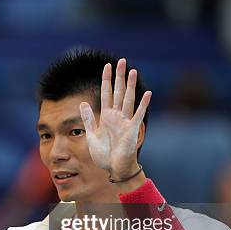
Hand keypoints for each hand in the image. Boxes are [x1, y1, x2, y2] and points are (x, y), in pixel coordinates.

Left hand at [79, 58, 150, 178]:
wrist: (113, 169)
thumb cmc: (104, 154)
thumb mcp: (91, 135)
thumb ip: (89, 119)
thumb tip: (82, 103)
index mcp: (106, 116)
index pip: (106, 93)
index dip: (106, 80)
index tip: (106, 66)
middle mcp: (117, 116)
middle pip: (118, 92)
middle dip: (119, 77)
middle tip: (121, 61)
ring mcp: (125, 122)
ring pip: (128, 99)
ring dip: (130, 86)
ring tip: (133, 71)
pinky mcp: (132, 130)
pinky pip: (138, 115)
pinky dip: (143, 105)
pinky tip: (147, 93)